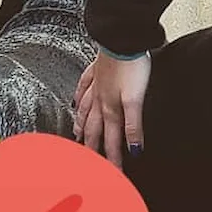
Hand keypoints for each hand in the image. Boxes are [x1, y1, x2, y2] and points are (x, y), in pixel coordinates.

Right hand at [73, 51, 151, 167]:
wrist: (122, 39)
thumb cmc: (131, 65)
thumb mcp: (136, 99)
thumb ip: (134, 125)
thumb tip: (135, 149)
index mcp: (111, 108)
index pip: (112, 140)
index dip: (112, 158)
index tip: (113, 173)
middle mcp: (100, 99)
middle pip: (94, 128)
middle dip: (93, 147)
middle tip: (90, 162)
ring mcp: (96, 84)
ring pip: (85, 110)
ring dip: (81, 125)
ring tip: (77, 136)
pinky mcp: (96, 70)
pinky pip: (82, 88)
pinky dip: (78, 97)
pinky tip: (75, 101)